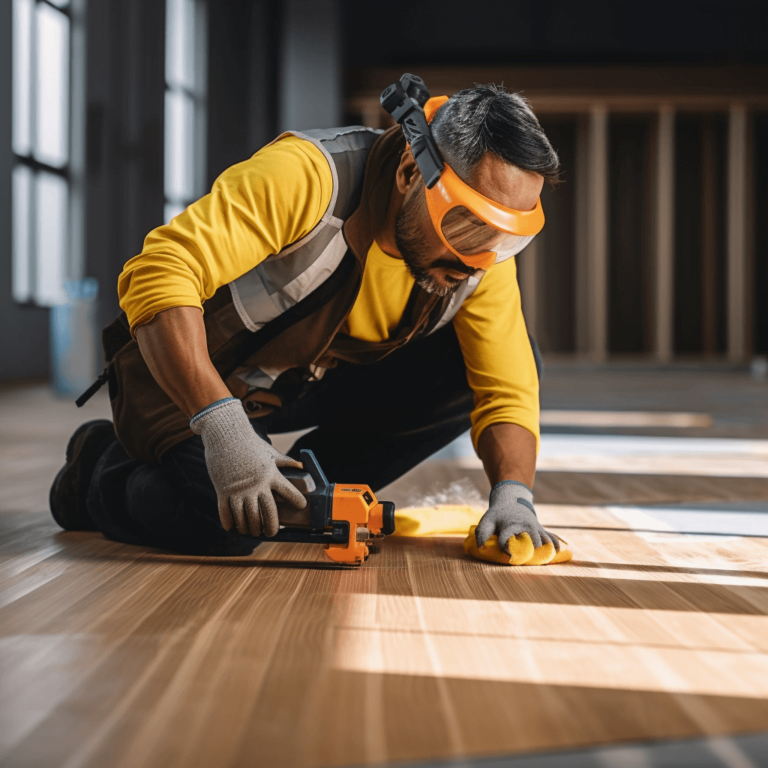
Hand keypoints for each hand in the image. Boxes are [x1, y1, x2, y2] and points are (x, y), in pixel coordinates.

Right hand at [189, 398, 306, 535]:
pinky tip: (232, 528)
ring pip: (246, 517)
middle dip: (270, 526)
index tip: (302, 506)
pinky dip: (229, 523)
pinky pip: (226, 512)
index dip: (296, 500)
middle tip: (270, 533)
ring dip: (250, 528)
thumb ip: (284, 462)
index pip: (288, 491)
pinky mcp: (223, 491)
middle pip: (267, 512)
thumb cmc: (249, 444)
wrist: (225, 436)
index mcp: (270, 475)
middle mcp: (256, 485)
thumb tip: (301, 467)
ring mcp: (239, 489)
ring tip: (252, 531)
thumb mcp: (269, 452)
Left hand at [475, 481, 559, 554]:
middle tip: (528, 563)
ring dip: (545, 553)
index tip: (507, 555)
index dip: (505, 548)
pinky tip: (555, 555)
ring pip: (545, 542)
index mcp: (509, 525)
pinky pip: (553, 539)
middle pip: (533, 543)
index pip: (507, 540)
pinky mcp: (542, 530)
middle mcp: (525, 527)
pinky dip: (556, 547)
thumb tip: (481, 548)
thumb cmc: (498, 516)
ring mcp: (536, 528)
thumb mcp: (487, 521)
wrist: (512, 501)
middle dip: (531, 555)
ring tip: (542, 562)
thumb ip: (482, 534)